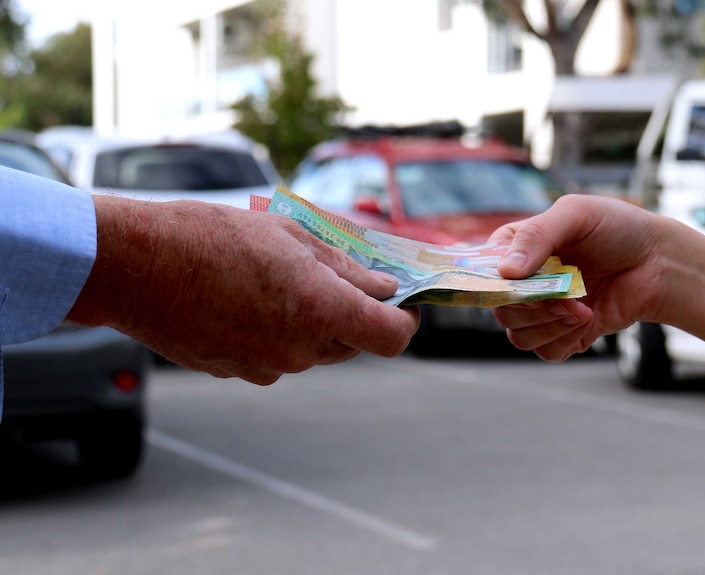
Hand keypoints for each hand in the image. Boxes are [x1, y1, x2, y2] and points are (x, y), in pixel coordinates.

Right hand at [68, 196, 419, 384]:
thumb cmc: (212, 238)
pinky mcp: (238, 372)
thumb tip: (382, 287)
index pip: (391, 337)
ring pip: (313, 349)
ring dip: (310, 322)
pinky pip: (276, 356)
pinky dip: (275, 332)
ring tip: (273, 281)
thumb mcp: (289, 236)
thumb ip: (344, 268)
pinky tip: (245, 302)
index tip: (401, 302)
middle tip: (330, 276)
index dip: (404, 320)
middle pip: (352, 342)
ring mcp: (267, 366)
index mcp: (321, 311)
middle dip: (352, 313)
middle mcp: (300, 349)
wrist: (136, 267)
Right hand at [490, 194, 662, 361]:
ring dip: (550, 326)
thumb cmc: (618, 228)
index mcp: (514, 249)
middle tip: (566, 297)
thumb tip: (506, 273)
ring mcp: (543, 310)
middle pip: (500, 311)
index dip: (498, 286)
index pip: (483, 274)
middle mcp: (523, 281)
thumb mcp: (576, 215)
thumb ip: (537, 236)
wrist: (660, 261)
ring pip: (519, 336)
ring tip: (581, 308)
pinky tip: (587, 319)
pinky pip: (545, 352)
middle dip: (533, 308)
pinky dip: (563, 341)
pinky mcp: (564, 333)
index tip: (523, 286)